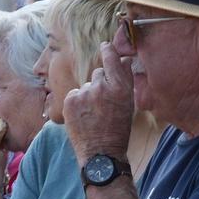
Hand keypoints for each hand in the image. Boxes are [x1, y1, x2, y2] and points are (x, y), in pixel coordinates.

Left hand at [63, 41, 135, 161]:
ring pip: (86, 86)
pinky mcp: (70, 100)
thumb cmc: (118, 130)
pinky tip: (83, 117)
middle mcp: (101, 87)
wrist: (101, 153)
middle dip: (99, 83)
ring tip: (92, 114)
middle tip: (102, 103)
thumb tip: (123, 59)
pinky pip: (74, 94)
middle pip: (98, 73)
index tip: (105, 45)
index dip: (108, 50)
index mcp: (120, 87)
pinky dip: (77, 103)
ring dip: (88, 95)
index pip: (111, 58)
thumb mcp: (128, 104)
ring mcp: (84, 93)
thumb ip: (125, 80)